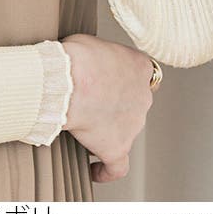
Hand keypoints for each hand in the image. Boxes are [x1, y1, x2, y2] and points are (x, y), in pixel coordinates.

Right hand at [59, 32, 154, 183]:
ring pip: (125, 130)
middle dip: (114, 101)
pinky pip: (117, 166)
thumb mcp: (91, 42)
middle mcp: (143, 96)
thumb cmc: (76, 57)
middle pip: (133, 101)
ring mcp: (133, 125)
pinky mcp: (117, 148)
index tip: (107, 78)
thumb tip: (90, 62)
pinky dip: (107, 170)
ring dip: (107, 128)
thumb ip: (100, 55)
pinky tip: (95, 170)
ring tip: (82, 126)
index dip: (122, 76)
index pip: (139, 72)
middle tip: (87, 98)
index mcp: (139, 66)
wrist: (69, 80)